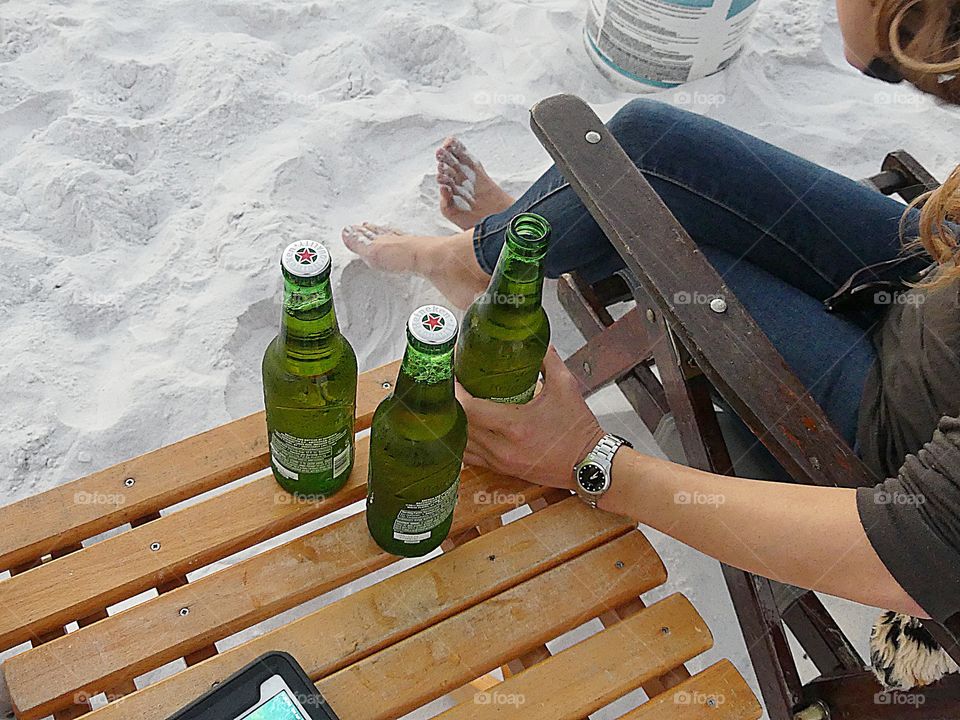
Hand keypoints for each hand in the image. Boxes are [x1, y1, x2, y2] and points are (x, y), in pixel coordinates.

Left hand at [455, 345, 604, 488]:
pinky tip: (464, 428)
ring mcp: (500, 462)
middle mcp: (503, 447)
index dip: (456, 391)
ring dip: (454, 425)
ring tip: (455, 405)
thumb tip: (537, 342)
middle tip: (450, 385)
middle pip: (459, 425)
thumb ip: (548, 360)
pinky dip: (463, 443)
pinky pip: (471, 458)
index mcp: (516, 425)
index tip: (453, 375)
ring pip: (461, 444)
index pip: (470, 408)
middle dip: (451, 404)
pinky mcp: (502, 470)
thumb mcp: (566, 387)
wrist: (589, 464)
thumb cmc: (578, 429)